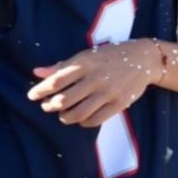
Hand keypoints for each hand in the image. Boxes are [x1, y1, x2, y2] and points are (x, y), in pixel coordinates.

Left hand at [27, 40, 160, 127]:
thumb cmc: (111, 55)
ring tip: (63, 115)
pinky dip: (83, 122)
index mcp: (86, 62)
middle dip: (50, 106)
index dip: (40, 90)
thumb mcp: (87, 55)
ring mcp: (108, 91)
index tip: (32, 96)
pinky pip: (95, 120)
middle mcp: (96, 77)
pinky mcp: (119, 103)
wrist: (144, 58)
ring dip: (65, 117)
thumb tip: (37, 72)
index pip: (56, 80)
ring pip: (78, 113)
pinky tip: (81, 118)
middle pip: (64, 100)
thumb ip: (62, 65)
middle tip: (47, 106)